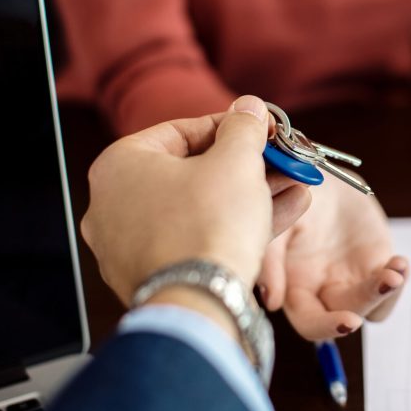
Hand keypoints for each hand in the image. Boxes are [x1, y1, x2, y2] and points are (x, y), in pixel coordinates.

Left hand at [82, 95, 310, 305]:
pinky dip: (240, 224)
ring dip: (253, 194)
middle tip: (281, 160)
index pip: (182, 131)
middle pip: (194, 172)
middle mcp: (116, 205)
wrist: (201, 303)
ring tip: (295, 184)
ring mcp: (134, 244)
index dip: (232, 126)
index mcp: (120, 166)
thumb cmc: (208, 225)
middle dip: (248, 165)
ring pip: (203, 207)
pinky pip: (202, 237)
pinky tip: (286, 210)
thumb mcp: (236, 161)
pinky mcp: (157, 273)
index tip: (262, 128)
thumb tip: (249, 107)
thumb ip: (244, 127)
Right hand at [258, 174, 408, 340]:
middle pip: (346, 317)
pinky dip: (400, 276)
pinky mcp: (376, 263)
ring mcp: (353, 278)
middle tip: (384, 284)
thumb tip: (272, 302)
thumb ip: (271, 259)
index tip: (348, 322)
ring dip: (387, 293)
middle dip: (365, 304)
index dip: (326, 327)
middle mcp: (324, 289)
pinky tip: (400, 263)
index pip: (310, 323)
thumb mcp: (277, 220)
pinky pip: (392, 283)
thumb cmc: (288, 194)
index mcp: (295, 286)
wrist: (316, 171)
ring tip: (395, 271)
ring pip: (374, 305)